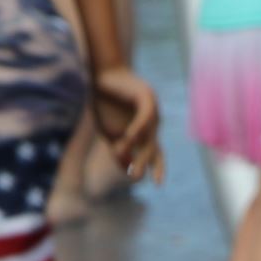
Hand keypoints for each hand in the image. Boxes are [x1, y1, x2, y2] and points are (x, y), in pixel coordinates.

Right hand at [91, 67, 165, 183]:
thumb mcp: (111, 132)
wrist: (102, 76)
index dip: (158, 167)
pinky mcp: (146, 97)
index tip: (158, 184)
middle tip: (135, 177)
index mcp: (146, 132)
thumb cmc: (106, 103)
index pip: (156, 153)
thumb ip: (120, 149)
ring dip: (136, 147)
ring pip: (148, 134)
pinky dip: (138, 127)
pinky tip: (129, 136)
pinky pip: (145, 116)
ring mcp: (152, 110)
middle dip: (144, 162)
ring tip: (124, 156)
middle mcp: (153, 122)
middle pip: (152, 146)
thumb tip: (126, 168)